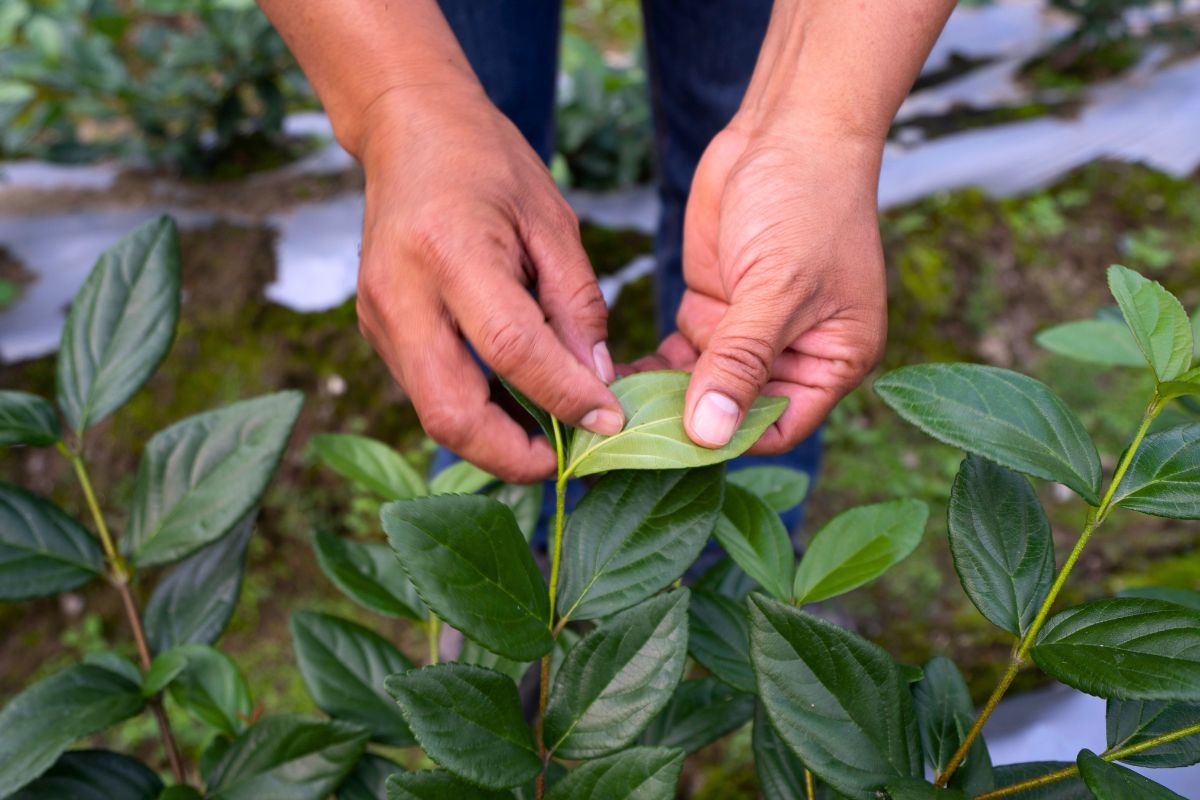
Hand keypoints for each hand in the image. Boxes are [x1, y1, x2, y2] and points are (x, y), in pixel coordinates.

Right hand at [355, 85, 622, 481]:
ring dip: (495, 441)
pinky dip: (475, 414)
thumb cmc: (486, 164)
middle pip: (451, 412)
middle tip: (569, 459)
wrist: (407, 130)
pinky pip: (427, 393)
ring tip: (550, 436)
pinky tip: (515, 407)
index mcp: (450, 253)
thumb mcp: (551, 222)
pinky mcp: (376, 332)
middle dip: (514, 456)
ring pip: (434, 414)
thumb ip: (576, 305)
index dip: (565, 396)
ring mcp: (379, 319)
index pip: (512, 349)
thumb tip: (596, 382)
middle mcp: (402, 295)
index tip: (609, 421)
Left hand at [638, 124, 886, 452]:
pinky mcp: (713, 307)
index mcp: (832, 360)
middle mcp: (791, 355)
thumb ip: (741, 362)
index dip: (729, 442)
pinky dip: (651, 367)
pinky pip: (679, 355)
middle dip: (685, 424)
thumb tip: (709, 434)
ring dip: (660, 399)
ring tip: (610, 411)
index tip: (670, 450)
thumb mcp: (777, 289)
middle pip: (734, 413)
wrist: (787, 130)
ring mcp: (747, 333)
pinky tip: (612, 378)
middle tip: (624, 438)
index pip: (778, 427)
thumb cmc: (808, 205)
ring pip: (700, 388)